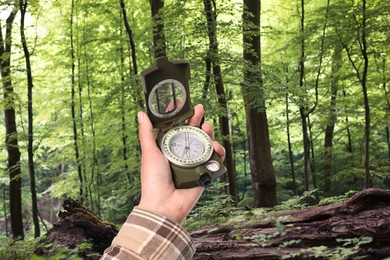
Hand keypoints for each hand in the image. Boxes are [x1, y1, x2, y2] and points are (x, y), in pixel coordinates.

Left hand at [137, 104, 224, 223]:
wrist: (164, 205)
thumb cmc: (153, 179)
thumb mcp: (149, 152)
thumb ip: (146, 133)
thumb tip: (141, 113)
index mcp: (166, 149)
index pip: (174, 128)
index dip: (178, 116)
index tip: (181, 103)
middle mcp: (180, 154)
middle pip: (191, 133)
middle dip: (196, 120)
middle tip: (200, 108)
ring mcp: (192, 163)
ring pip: (203, 143)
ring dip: (207, 133)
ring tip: (207, 126)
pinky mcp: (203, 172)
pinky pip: (214, 159)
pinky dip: (217, 151)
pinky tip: (215, 146)